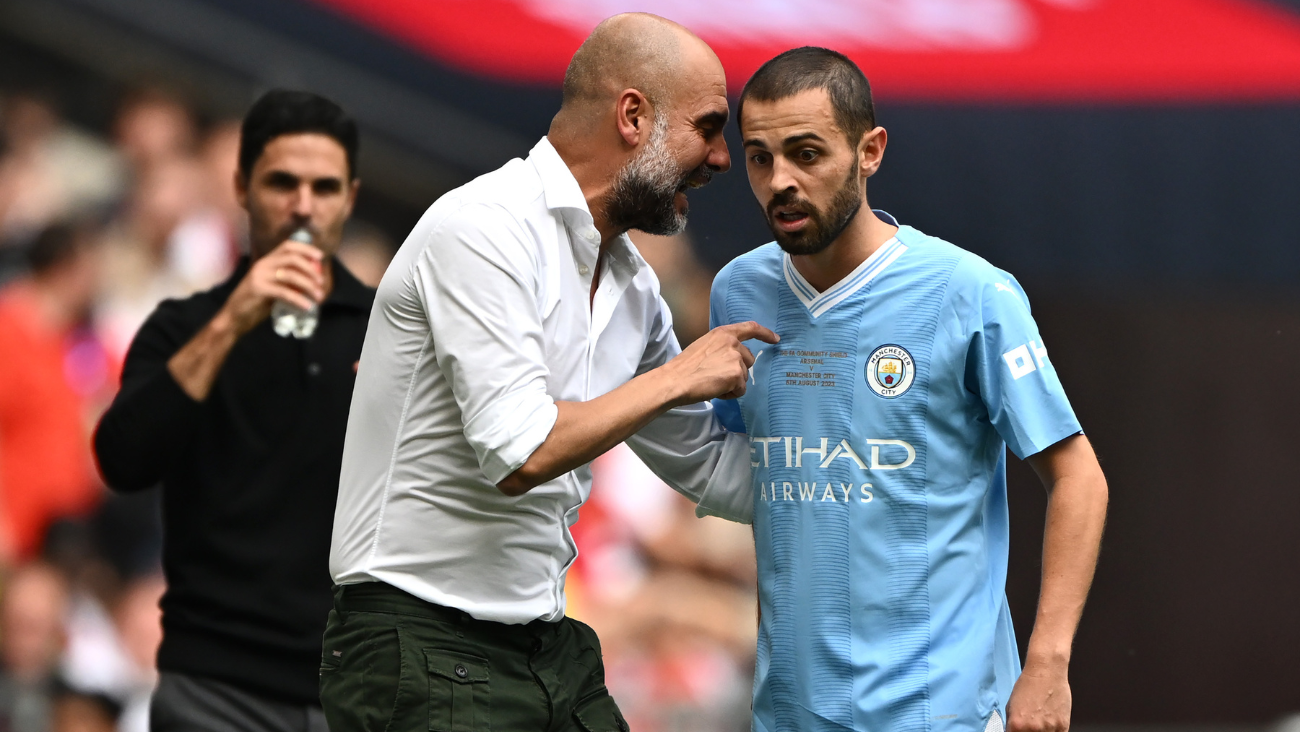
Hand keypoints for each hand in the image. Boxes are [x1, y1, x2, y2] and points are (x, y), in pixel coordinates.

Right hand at [221, 240, 323, 335]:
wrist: (235, 317)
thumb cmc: (256, 303)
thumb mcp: (274, 287)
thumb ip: (287, 281)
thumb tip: (312, 280)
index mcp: (266, 261)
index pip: (287, 246)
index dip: (305, 248)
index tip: (320, 256)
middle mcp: (263, 265)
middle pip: (292, 258)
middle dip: (310, 269)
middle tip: (321, 281)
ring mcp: (259, 276)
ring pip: (290, 274)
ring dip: (308, 285)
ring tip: (319, 296)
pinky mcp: (258, 289)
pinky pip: (284, 292)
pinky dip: (299, 299)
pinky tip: (307, 307)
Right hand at [660, 321, 778, 405]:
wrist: (676, 380)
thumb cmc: (684, 367)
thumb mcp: (704, 346)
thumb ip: (721, 348)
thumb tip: (733, 360)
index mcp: (723, 333)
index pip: (751, 328)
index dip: (765, 333)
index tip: (776, 339)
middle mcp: (733, 342)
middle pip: (748, 360)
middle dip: (737, 371)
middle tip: (715, 376)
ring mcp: (736, 358)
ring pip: (744, 377)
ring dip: (732, 384)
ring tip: (712, 383)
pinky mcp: (737, 375)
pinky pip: (740, 390)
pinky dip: (730, 394)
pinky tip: (715, 390)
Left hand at [1006, 657, 1071, 731]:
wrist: (1046, 672)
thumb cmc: (1027, 685)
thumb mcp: (1011, 707)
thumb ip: (1013, 725)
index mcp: (1016, 725)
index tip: (1018, 730)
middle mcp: (1033, 729)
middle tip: (1029, 726)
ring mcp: (1049, 729)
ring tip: (1040, 722)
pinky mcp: (1063, 727)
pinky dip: (1053, 731)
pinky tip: (1050, 724)